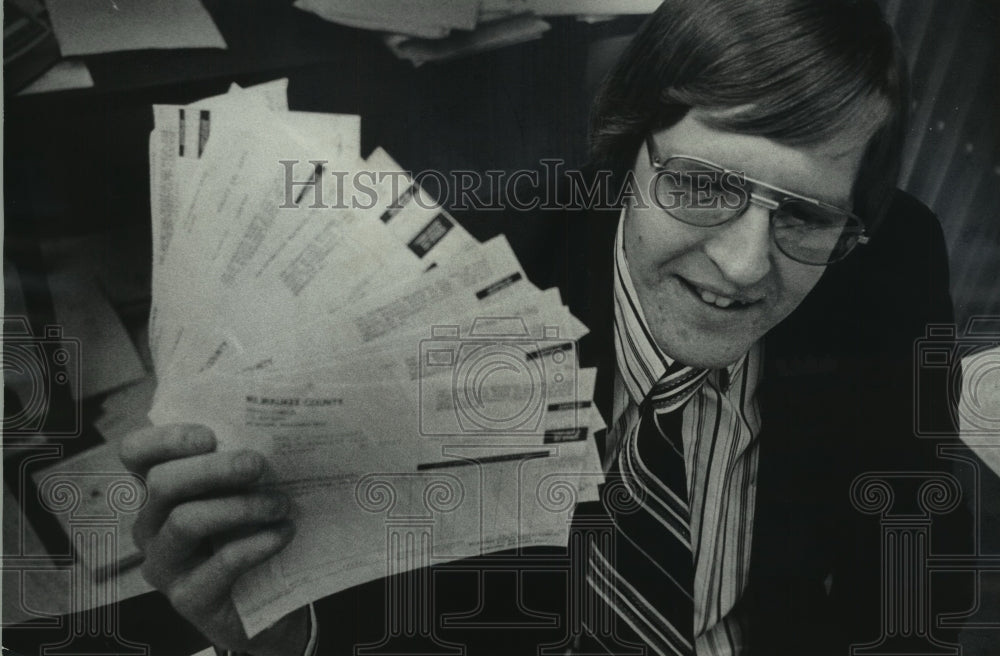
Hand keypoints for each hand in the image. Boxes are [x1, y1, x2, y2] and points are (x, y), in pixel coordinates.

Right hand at [120, 424, 308, 655]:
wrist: (269, 601)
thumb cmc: (253, 531)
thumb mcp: (246, 490)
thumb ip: (244, 461)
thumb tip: (276, 427)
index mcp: (160, 490)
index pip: (136, 454)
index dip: (166, 439)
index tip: (210, 436)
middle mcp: (151, 525)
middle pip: (162, 483)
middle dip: (213, 469)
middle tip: (257, 464)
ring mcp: (164, 564)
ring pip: (185, 522)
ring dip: (239, 507)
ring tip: (280, 504)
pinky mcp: (188, 598)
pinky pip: (220, 563)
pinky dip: (257, 543)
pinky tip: (284, 533)